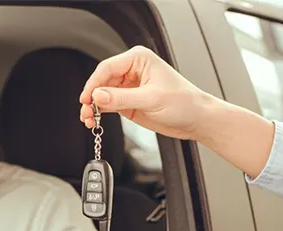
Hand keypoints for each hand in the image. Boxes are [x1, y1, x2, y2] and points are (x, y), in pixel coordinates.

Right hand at [79, 46, 215, 140]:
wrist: (196, 119)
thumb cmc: (184, 102)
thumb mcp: (151, 99)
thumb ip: (122, 98)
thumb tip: (98, 96)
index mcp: (138, 59)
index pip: (107, 68)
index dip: (94, 84)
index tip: (86, 98)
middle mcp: (131, 71)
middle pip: (101, 81)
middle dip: (91, 97)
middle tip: (86, 111)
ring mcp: (128, 87)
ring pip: (102, 95)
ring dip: (93, 107)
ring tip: (88, 118)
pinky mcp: (127, 102)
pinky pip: (107, 105)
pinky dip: (99, 112)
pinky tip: (94, 120)